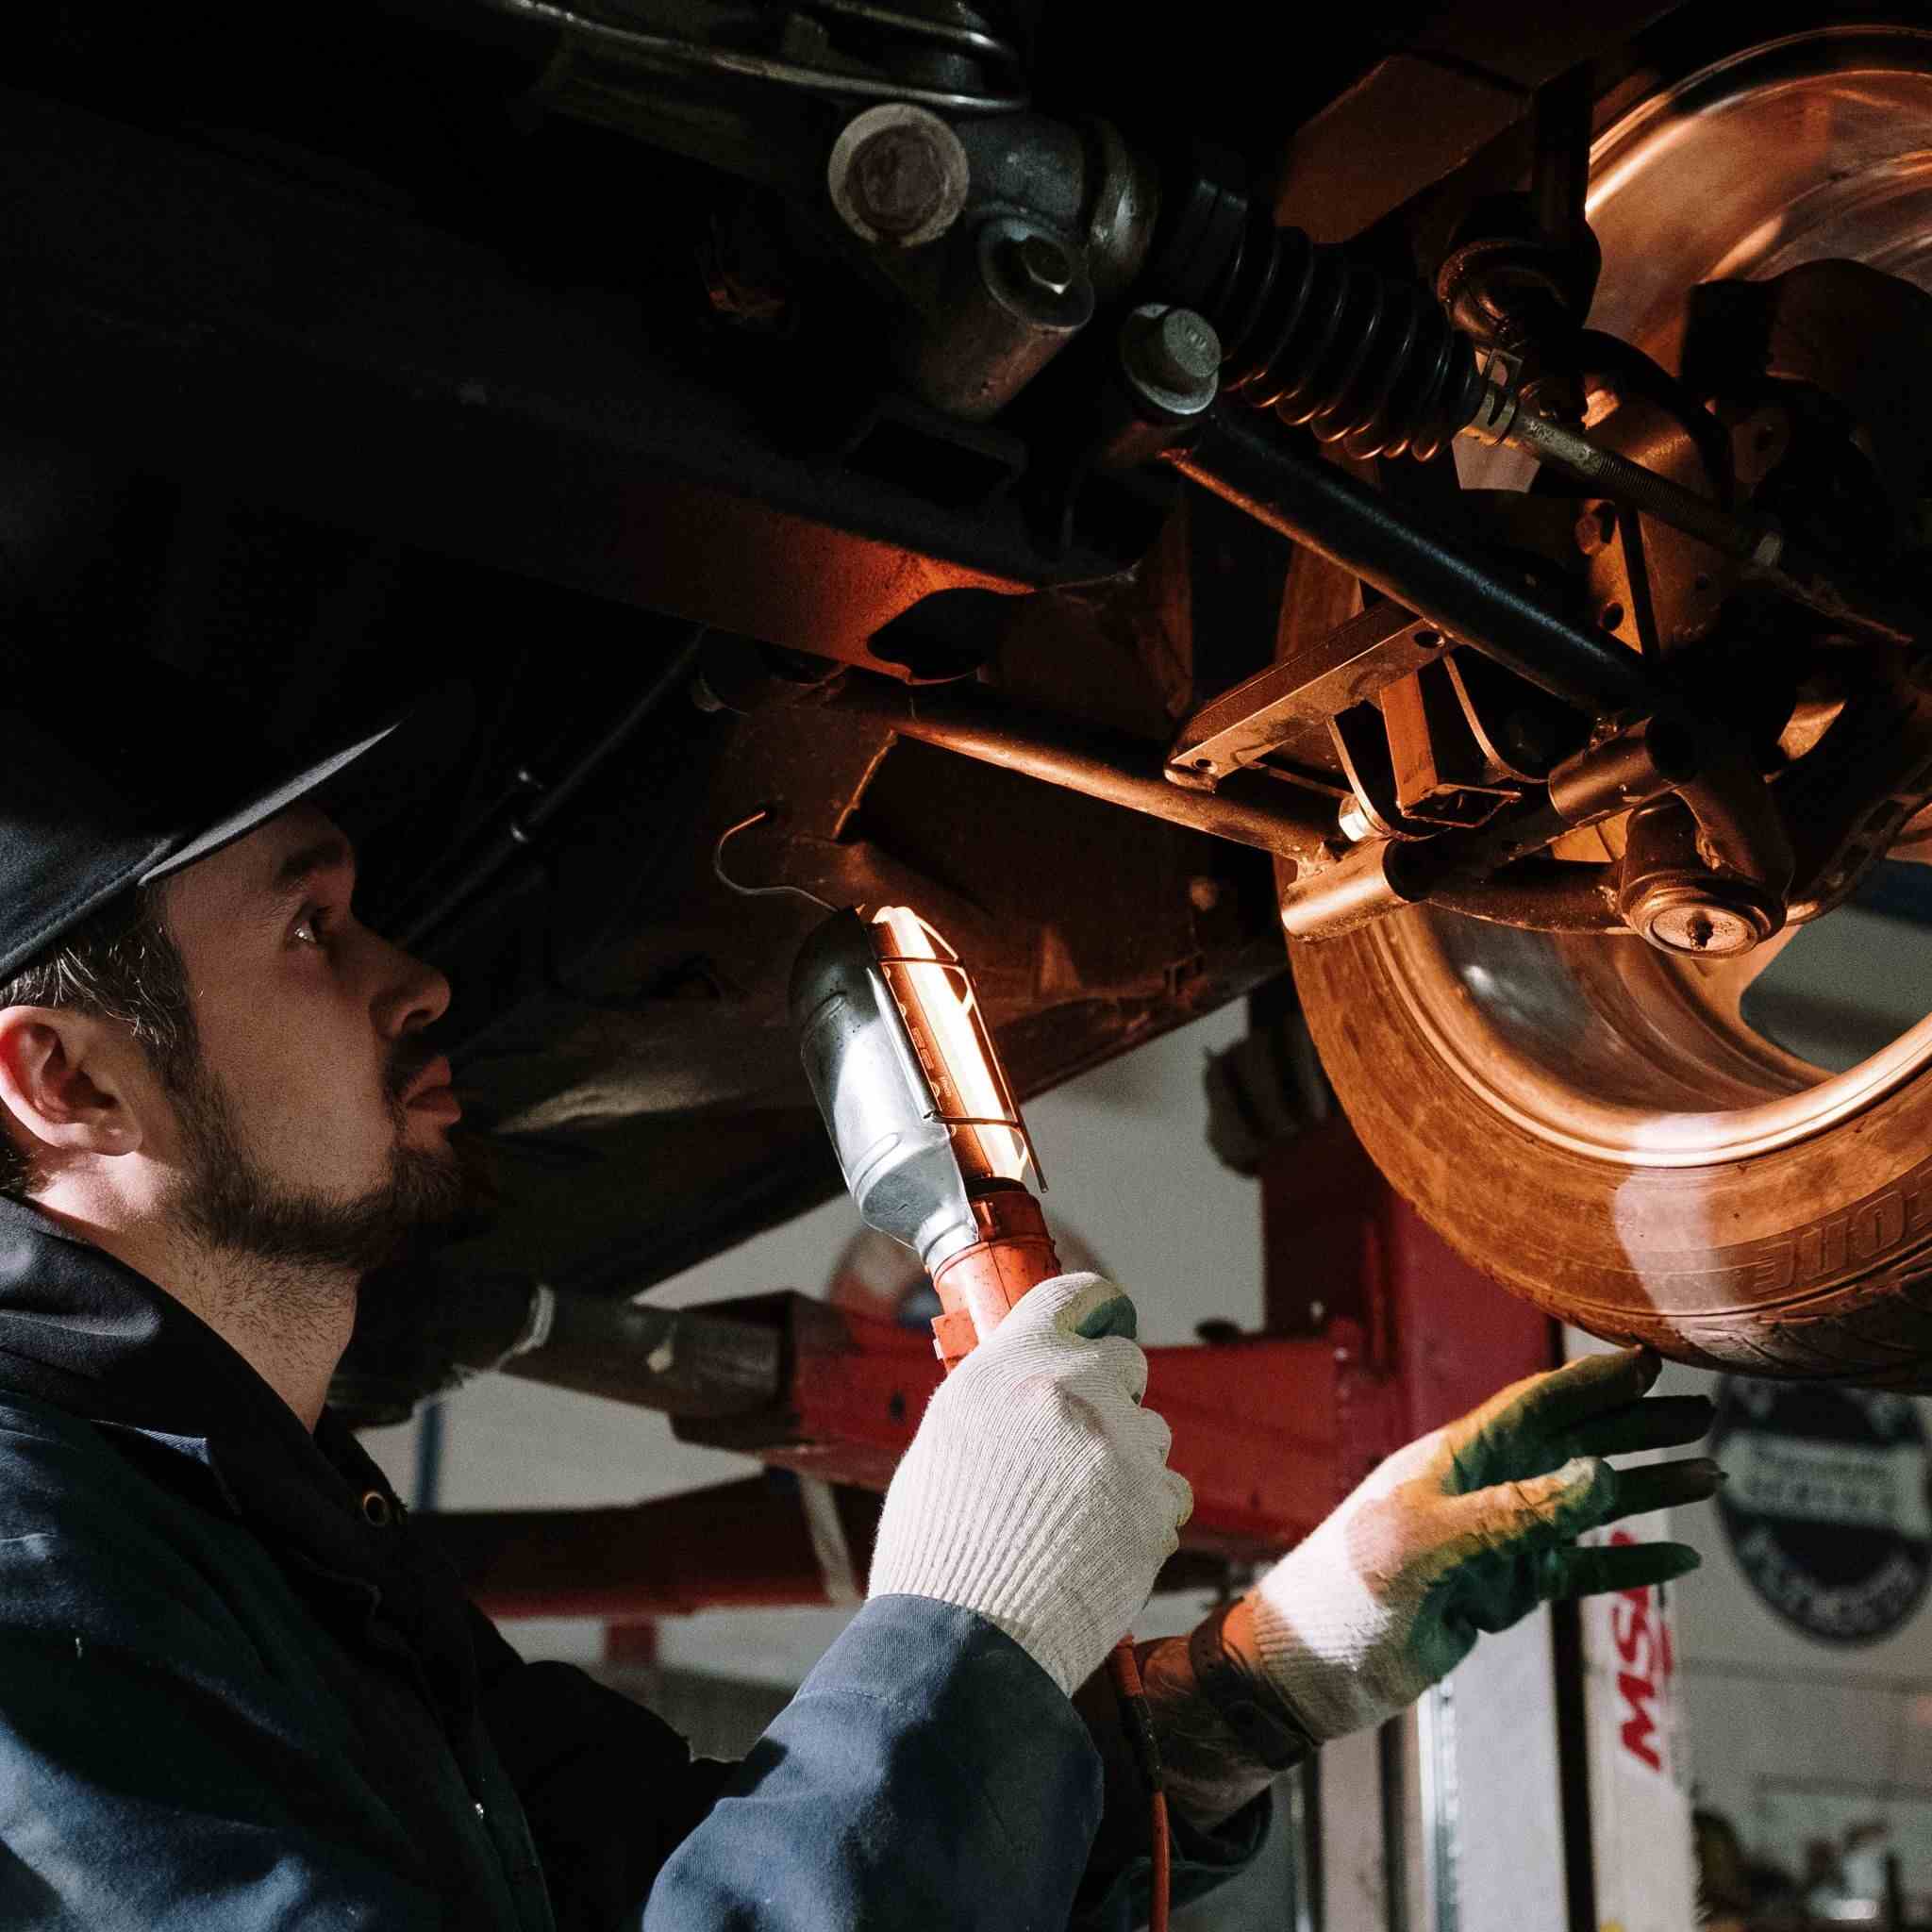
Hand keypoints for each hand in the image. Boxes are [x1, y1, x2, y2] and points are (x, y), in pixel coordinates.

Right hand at [867, 1273, 1192, 1695]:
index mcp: (1011, 1364)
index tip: (1105, 1313)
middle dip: (1109, 1393)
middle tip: (1076, 1443)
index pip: (1074, 1294)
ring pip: (1151, 1431)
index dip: (1095, 1303)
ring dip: (1127, 1458)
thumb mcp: (948, 1438)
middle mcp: (1072, 1390)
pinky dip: (1145, 1512)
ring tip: (1077, 1512)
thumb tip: (1025, 1383)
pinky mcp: (1154, 1506)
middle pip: (1125, 1361)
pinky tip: (1101, 1543)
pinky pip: (1169, 1490)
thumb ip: (998, 1395)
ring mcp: (1120, 1447)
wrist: (965, 1638)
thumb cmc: (939, 1547)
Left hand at [1241, 1347, 1717, 1741]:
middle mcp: (1480, 1489)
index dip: (1592, 1380)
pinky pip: (1578, 1568)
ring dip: (1645, 1489)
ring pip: (1585, 1504)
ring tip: (1711, 1475)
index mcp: (1453, 1458)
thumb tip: (1597, 1473)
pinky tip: (1680, 1559)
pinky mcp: (1502, 1592)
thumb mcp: (1421, 1544)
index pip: (1535, 1404)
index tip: (1652, 1358)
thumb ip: (1509, 1512)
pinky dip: (1629, 1562)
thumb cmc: (1346, 1592)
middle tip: (1705, 1412)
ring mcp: (1495, 1540)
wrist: (1310, 1669)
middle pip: (1573, 1443)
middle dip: (1636, 1425)